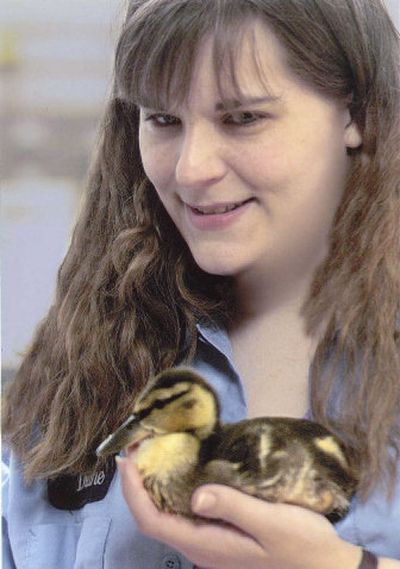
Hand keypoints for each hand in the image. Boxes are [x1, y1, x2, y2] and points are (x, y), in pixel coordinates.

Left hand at [117, 457, 360, 568]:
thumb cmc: (302, 547)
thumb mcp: (271, 524)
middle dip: (139, 482)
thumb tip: (194, 494)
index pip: (152, 520)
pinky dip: (176, 488)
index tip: (126, 459)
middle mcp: (201, 547)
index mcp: (206, 545)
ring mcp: (211, 544)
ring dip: (155, 484)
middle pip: (155, 516)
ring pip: (169, 514)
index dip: (133, 492)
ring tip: (154, 451)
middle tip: (138, 445)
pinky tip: (184, 468)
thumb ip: (233, 507)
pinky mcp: (222, 536)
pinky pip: (187, 512)